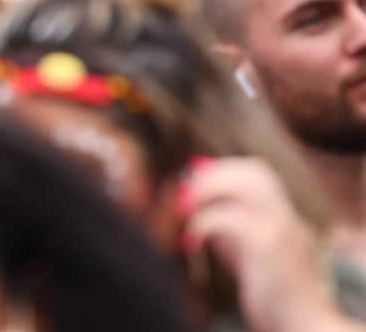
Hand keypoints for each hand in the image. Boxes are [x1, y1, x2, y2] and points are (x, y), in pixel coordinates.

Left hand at [182, 158, 332, 331]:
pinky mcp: (269, 248)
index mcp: (286, 217)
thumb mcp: (246, 254)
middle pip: (254, 171)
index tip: (192, 185)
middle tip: (183, 196)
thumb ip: (227, 226)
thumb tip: (190, 197)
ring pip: (247, 185)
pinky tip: (191, 244)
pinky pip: (231, 219)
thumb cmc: (271, 295)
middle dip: (213, 176)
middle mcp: (289, 218)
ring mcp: (283, 230)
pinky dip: (203, 223)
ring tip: (183, 212)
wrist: (303, 328)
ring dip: (207, 192)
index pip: (257, 171)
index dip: (221, 171)